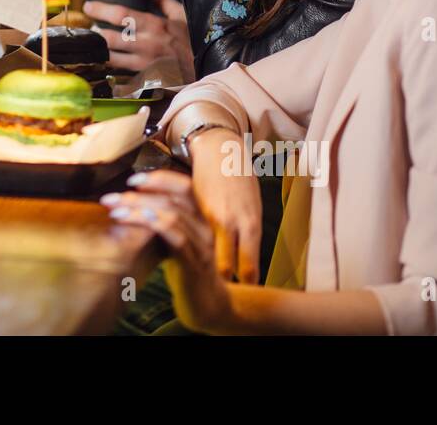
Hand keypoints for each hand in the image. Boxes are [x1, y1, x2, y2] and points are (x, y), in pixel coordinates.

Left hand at [82, 0, 194, 83]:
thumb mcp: (183, 16)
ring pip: (112, 59)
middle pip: (110, 38)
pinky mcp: (145, 80)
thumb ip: (166, 3)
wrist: (207, 70)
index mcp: (154, 25)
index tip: (88, 7)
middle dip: (95, 34)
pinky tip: (108, 67)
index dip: (100, 10)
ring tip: (96, 46)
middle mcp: (146, 45)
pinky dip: (113, 72)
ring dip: (100, 52)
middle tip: (91, 30)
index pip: (120, 14)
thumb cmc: (195, 42)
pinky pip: (122, 76)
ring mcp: (144, 65)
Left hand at [101, 169, 232, 331]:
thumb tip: (132, 203)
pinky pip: (174, 236)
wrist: (207, 305)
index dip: (160, 178)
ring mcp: (202, 244)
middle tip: (111, 198)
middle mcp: (204, 227)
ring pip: (172, 214)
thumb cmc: (186, 270)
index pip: (185, 187)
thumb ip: (162, 222)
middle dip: (140, 194)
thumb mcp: (175, 241)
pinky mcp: (195, 262)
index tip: (133, 179)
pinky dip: (153, 224)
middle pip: (175, 198)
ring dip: (139, 209)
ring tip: (115, 211)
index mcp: (201, 218)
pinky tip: (134, 221)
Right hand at [188, 128, 262, 283]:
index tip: (244, 286)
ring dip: (202, 262)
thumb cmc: (242, 180)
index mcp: (250, 223)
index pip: (248, 265)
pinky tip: (183, 246)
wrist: (221, 151)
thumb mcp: (253, 208)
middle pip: (225, 266)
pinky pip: (186, 232)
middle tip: (220, 285)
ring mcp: (207, 216)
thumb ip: (248, 234)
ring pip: (203, 252)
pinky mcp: (189, 207)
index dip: (246, 279)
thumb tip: (248, 261)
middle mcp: (229, 223)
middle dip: (223, 278)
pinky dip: (184, 241)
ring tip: (201, 269)